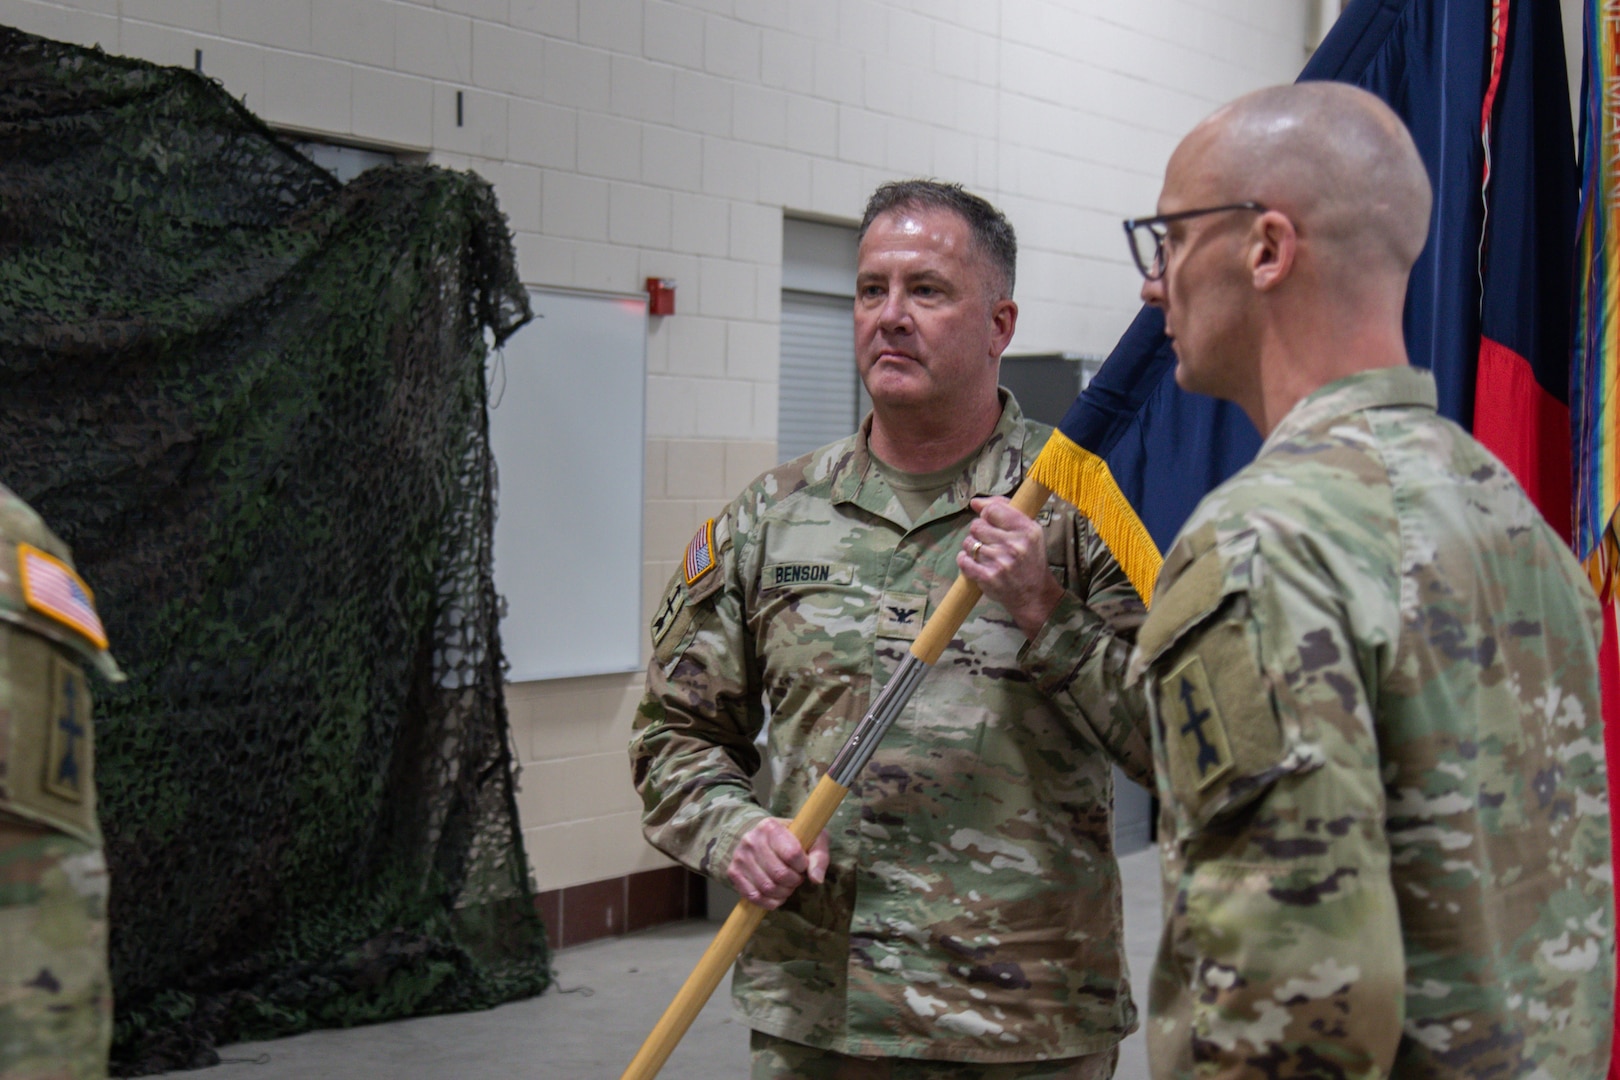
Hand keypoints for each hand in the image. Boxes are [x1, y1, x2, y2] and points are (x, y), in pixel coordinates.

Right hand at [727, 817, 830, 909]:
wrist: (763, 838)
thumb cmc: (792, 839)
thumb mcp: (812, 839)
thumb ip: (819, 857)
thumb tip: (816, 879)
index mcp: (771, 826)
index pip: (792, 854)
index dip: (803, 866)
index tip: (803, 864)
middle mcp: (752, 839)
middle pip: (779, 874)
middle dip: (794, 881)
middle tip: (796, 878)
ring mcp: (740, 857)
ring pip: (767, 888)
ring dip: (783, 893)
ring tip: (787, 885)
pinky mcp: (733, 872)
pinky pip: (754, 897)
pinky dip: (770, 902)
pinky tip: (777, 896)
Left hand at [958, 495, 1064, 639]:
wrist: (1034, 595)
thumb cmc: (1030, 560)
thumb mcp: (1029, 531)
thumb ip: (1005, 510)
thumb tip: (975, 502)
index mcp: (1026, 530)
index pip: (992, 510)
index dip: (987, 514)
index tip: (990, 522)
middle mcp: (1013, 545)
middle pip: (977, 525)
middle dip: (979, 532)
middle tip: (990, 542)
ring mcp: (999, 562)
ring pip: (969, 542)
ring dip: (973, 547)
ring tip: (985, 555)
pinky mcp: (987, 577)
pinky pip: (963, 560)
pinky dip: (965, 560)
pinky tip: (975, 563)